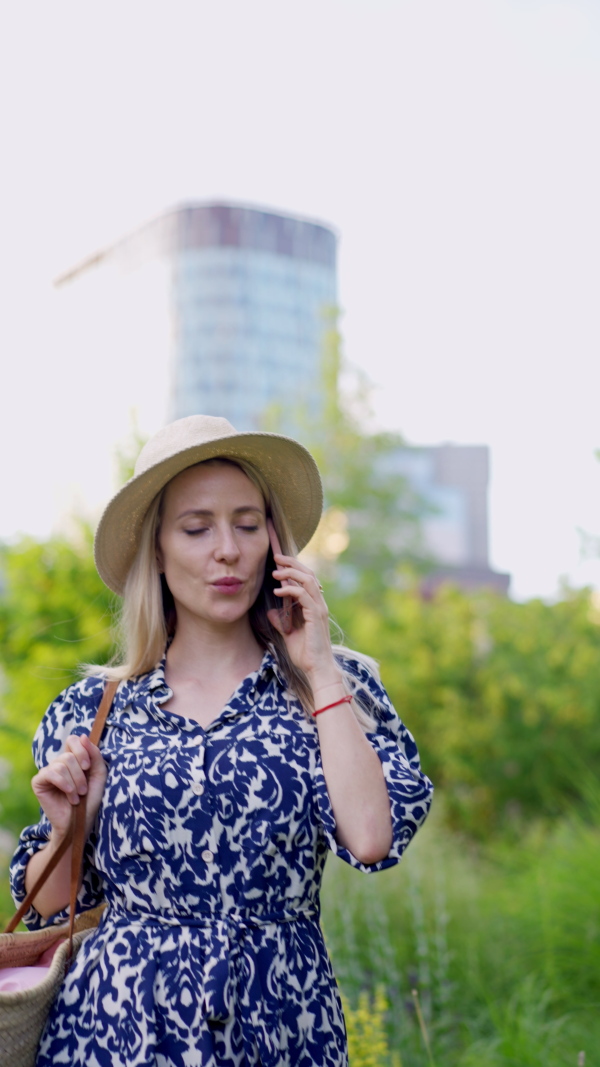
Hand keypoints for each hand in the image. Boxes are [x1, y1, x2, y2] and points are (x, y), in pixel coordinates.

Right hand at [31, 734, 107, 841]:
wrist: (80, 823)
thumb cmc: (90, 800)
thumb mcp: (99, 775)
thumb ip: (94, 755)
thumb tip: (82, 736)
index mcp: (73, 758)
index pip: (73, 739)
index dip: (81, 751)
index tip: (88, 767)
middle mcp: (59, 763)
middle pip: (69, 755)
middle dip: (80, 774)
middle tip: (84, 790)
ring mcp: (48, 771)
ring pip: (61, 764)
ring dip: (74, 783)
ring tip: (77, 796)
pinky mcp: (38, 782)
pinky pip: (50, 773)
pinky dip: (64, 784)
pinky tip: (69, 795)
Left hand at [267, 552, 341, 685]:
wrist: (317, 669)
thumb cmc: (306, 654)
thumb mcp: (288, 634)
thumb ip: (282, 622)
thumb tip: (272, 612)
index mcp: (314, 606)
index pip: (306, 579)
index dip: (294, 568)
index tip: (278, 563)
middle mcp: (319, 604)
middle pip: (308, 574)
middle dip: (292, 563)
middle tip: (276, 557)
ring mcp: (319, 608)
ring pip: (308, 580)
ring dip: (291, 573)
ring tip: (275, 572)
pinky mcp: (316, 615)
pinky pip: (304, 595)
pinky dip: (290, 590)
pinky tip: (278, 591)